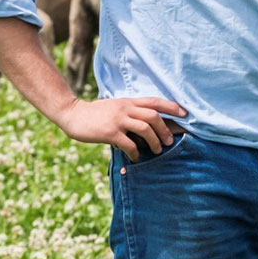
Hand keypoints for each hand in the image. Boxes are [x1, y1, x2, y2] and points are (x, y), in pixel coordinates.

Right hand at [55, 96, 186, 161]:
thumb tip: (147, 124)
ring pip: (145, 128)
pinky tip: (135, 157)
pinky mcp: (110, 132)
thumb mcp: (115, 106)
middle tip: (169, 141)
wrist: (73, 114)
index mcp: (129, 101)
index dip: (171, 106)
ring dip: (154, 141)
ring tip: (157, 151)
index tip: (184, 113)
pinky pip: (129, 143)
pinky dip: (136, 152)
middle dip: (165, 129)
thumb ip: (130, 112)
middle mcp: (126, 108)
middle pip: (154, 115)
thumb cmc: (95, 113)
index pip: (155, 101)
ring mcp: (118, 120)